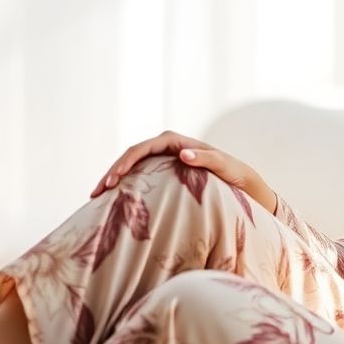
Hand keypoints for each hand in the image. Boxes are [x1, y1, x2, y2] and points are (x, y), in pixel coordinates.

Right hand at [89, 131, 276, 213]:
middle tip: (99, 190)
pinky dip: (125, 187)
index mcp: (181, 143)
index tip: (117, 176)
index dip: (130, 159)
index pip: (148, 146)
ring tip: (96, 196)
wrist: (247, 187)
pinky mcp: (165, 176)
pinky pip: (140, 177)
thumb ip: (208, 160)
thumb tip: (182, 154)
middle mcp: (171, 149)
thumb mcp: (228, 168)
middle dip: (114, 170)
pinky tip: (111, 200)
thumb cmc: (239, 176)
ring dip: (114, 178)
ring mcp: (166, 162)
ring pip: (133, 166)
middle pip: (134, 155)